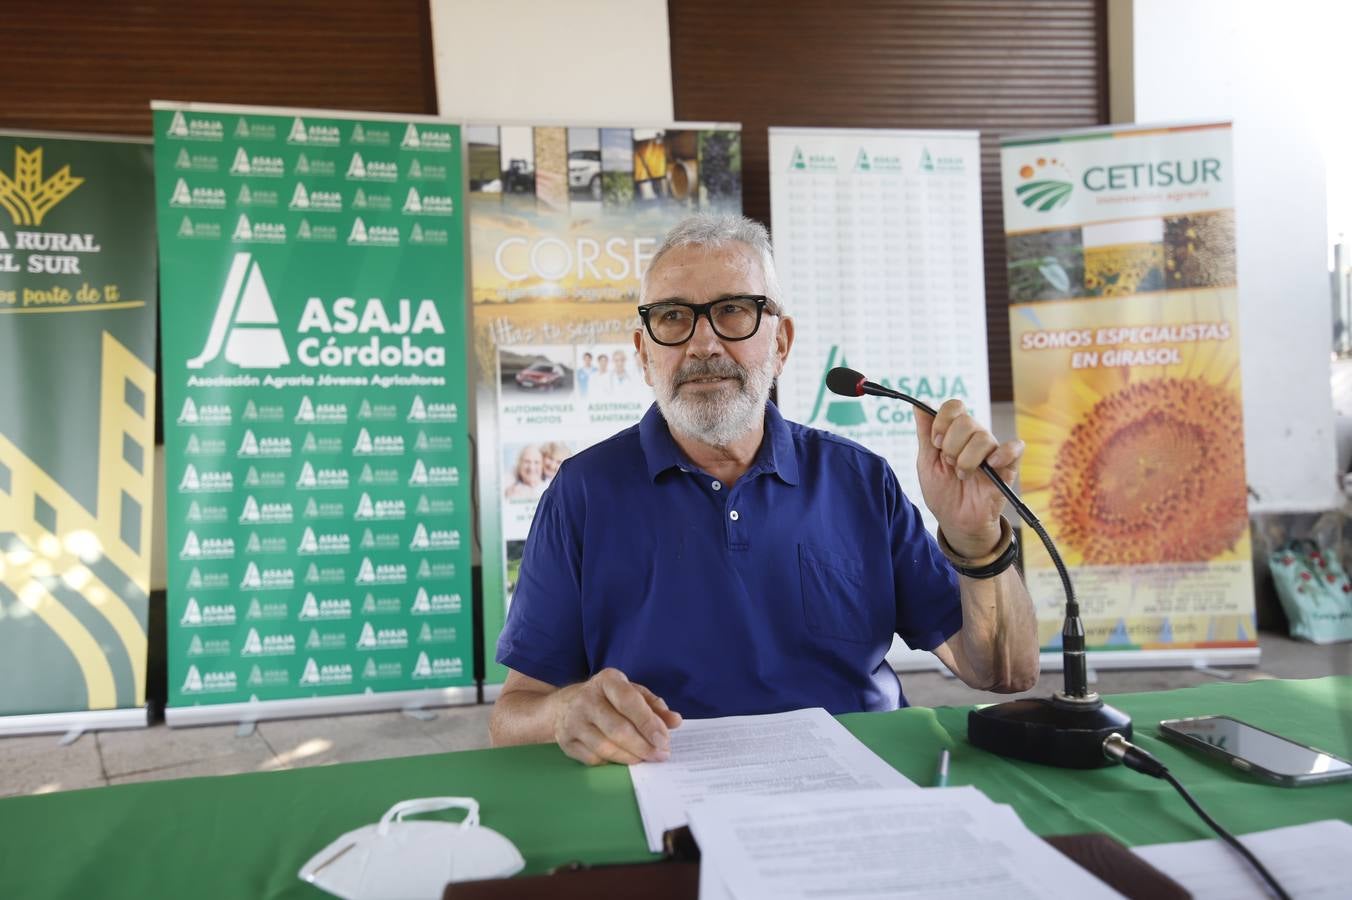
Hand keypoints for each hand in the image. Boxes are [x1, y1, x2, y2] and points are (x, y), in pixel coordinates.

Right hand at [552, 668, 682, 765]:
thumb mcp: (632, 693)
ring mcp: (573, 721)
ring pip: (605, 747)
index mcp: (607, 681)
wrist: (564, 705)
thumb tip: (675, 721)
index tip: (663, 740)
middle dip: (643, 746)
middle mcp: (587, 698)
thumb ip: (654, 706)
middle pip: (617, 729)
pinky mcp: (566, 741)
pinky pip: (594, 759)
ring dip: (630, 757)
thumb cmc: (607, 699)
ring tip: (645, 759)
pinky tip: (623, 759)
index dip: (648, 722)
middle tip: (660, 755)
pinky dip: (612, 763)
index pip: (629, 701)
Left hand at [914, 399, 1023, 557]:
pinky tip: (990, 466)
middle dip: (951, 446)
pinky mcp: (1009, 465)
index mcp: (955, 433)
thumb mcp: (926, 462)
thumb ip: (925, 433)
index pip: (954, 407)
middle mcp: (975, 437)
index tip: (935, 443)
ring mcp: (992, 450)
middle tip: (950, 464)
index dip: (942, 422)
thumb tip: (918, 405)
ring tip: (963, 475)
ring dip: (967, 460)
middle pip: (966, 421)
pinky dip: (1001, 454)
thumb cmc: (942, 492)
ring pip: (983, 437)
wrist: (956, 521)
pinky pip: (1014, 447)